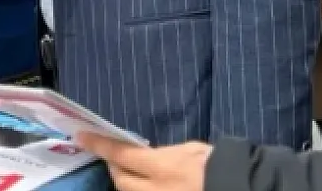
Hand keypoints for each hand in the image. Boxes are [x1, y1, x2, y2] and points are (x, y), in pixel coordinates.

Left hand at [75, 133, 211, 190]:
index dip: (99, 144)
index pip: (121, 154)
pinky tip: (144, 186)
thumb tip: (148, 155)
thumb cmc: (219, 165)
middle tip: (117, 159)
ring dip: (127, 185)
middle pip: (120, 180)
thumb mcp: (191, 150)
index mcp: (163, 167)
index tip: (81, 136)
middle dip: (114, 168)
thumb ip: (165, 153)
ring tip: (132, 175)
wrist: (239, 187)